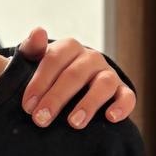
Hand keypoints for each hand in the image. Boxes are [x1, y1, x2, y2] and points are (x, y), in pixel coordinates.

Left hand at [17, 28, 136, 129]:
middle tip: (41, 119)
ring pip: (104, 84)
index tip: (27, 106)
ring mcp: (108, 73)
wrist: (73, 83)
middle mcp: (91, 57)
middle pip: (75, 74)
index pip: (53, 59)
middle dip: (56, 98)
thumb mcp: (35, 60)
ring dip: (89, 103)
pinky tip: (110, 118)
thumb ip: (32, 48)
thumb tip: (38, 32)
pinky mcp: (122, 90)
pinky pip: (127, 96)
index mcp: (69, 47)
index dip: (39, 83)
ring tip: (73, 123)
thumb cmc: (50, 73)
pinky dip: (121, 106)